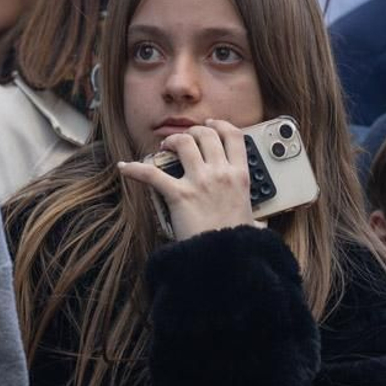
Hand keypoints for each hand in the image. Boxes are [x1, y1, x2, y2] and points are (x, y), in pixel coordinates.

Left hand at [118, 121, 255, 240]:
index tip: (212, 125)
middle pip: (206, 134)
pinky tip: (124, 167)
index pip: (234, 136)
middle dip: (192, 132)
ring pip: (183, 143)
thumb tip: (260, 226)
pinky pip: (151, 174)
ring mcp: (199, 182)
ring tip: (164, 147)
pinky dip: (134, 169)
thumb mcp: (252, 224)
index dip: (221, 125)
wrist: (224, 259)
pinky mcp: (178, 195)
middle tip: (184, 139)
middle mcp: (221, 173)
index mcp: (240, 177)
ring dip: (171, 141)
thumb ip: (255, 220)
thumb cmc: (238, 243)